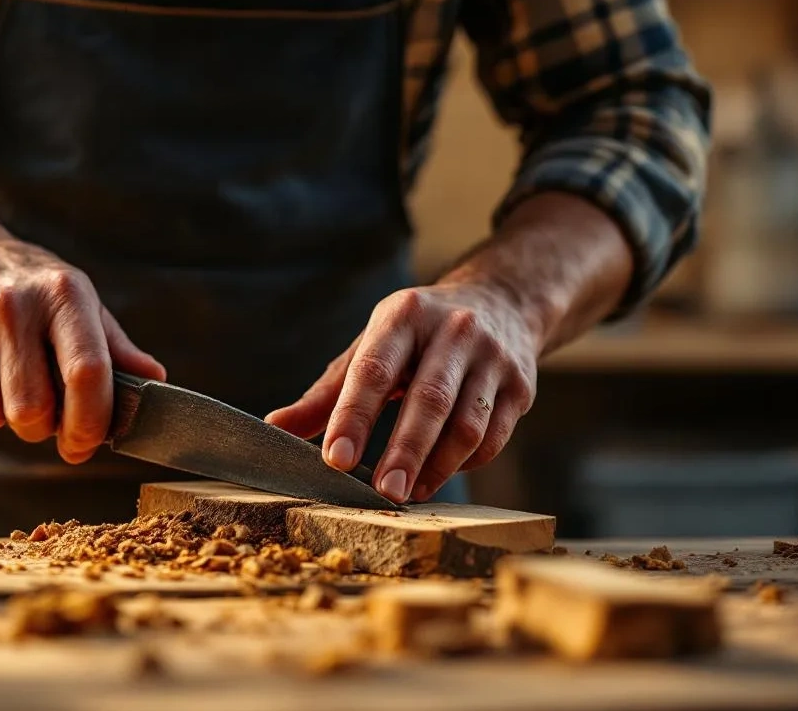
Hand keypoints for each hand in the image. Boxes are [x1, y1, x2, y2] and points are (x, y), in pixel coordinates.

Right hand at [0, 238, 164, 462]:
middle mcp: (12, 309)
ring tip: (9, 384)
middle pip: (32, 410)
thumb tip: (155, 383)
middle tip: (46, 411)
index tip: (86, 443)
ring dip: (5, 419)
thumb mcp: (82, 302)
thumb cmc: (34, 289)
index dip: (91, 421)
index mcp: (62, 296)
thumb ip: (117, 348)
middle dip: (43, 427)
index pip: (86, 372)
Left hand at [266, 282, 539, 503]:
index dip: (353, 417)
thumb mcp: (371, 346)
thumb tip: (276, 428)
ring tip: (408, 495)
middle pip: (428, 400)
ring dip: (437, 467)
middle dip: (403, 452)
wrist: (502, 302)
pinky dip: (465, 464)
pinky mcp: (521, 385)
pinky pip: (493, 437)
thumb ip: (327, 392)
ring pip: (467, 424)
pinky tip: (439, 476)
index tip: (334, 459)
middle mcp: (454, 330)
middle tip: (383, 494)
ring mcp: (494, 357)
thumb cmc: (417, 335)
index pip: (374, 370)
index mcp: (405, 315)